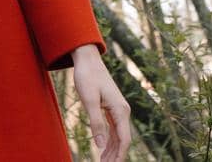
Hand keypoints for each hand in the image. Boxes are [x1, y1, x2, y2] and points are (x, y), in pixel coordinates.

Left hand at [72, 44, 130, 160]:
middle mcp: (123, 111)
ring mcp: (118, 109)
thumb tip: (101, 145)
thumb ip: (96, 123)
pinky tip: (104, 150)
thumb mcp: (89, 100)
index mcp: (120, 110)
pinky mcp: (111, 108)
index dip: (120, 155)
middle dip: (115, 156)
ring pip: (118, 136)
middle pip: (122, 140)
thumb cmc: (87, 77)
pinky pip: (113, 129)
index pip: (124, 139)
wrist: (87, 59)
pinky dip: (109, 141)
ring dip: (112, 150)